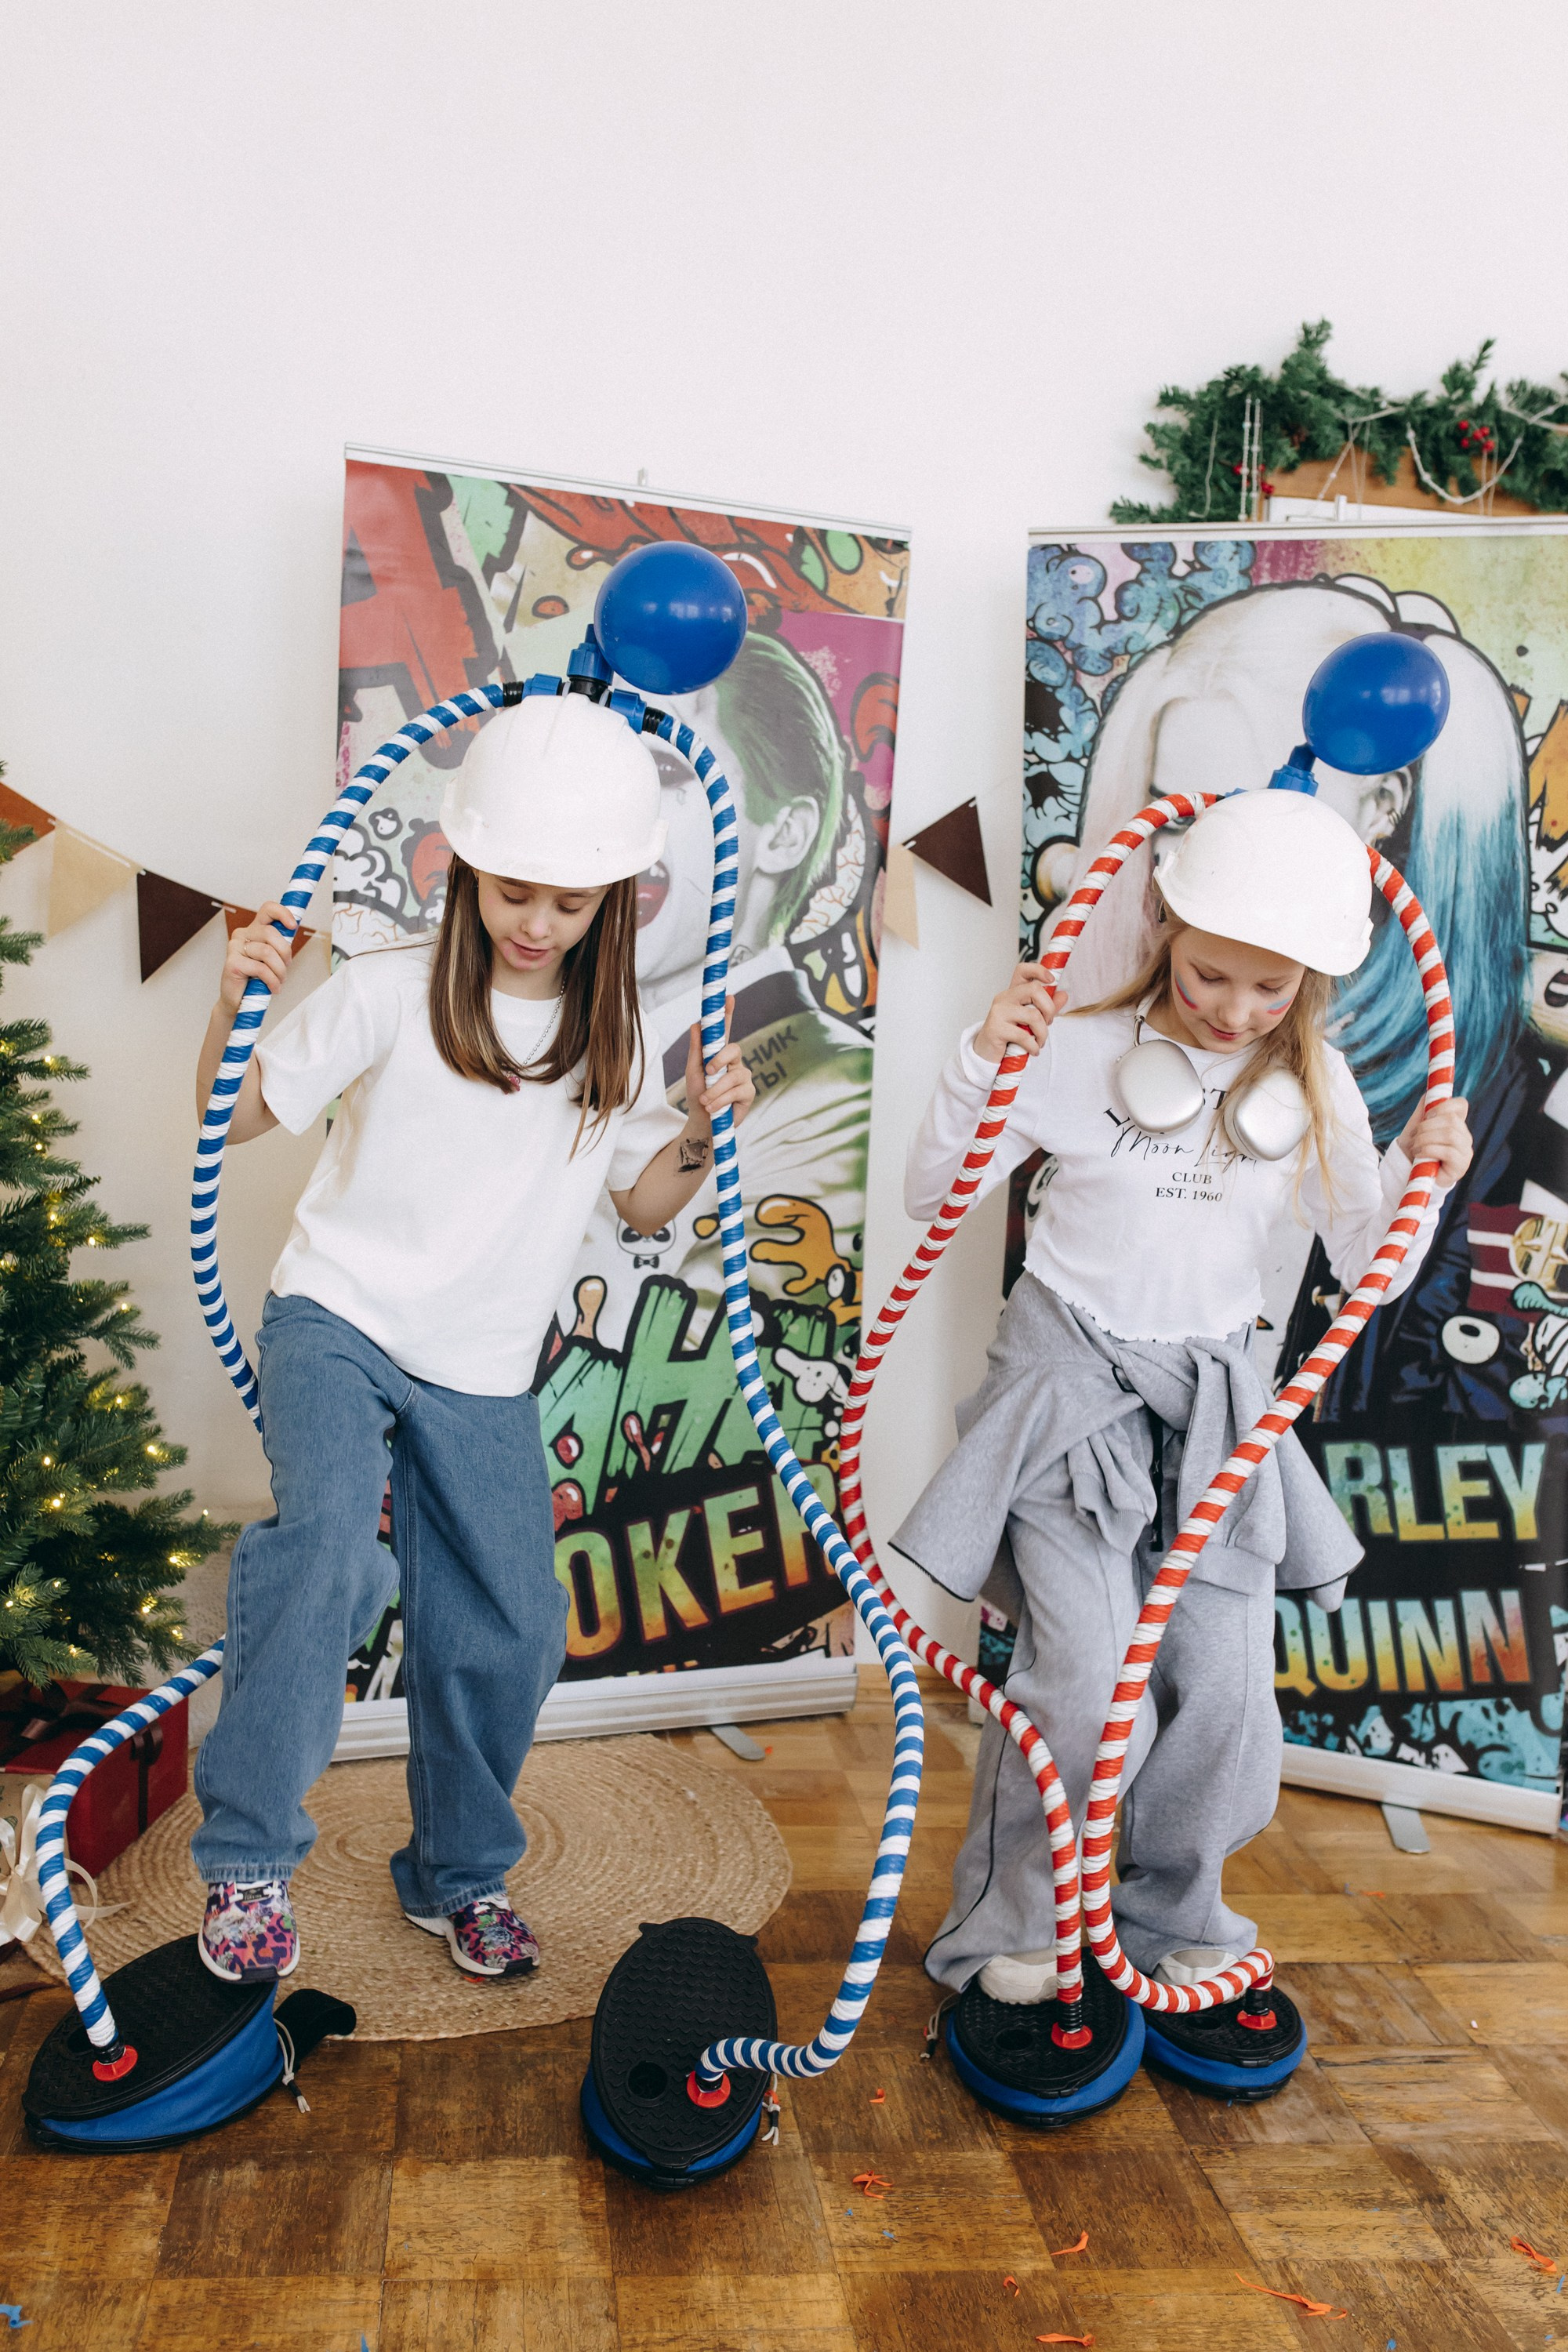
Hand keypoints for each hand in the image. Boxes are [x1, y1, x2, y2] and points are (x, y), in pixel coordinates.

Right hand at [220, 902, 297, 1014]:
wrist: (239, 1001)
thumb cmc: (258, 979)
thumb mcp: (273, 959)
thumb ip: (279, 945)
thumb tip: (292, 928)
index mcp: (253, 930)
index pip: (267, 910)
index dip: (283, 913)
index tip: (293, 926)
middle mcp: (242, 934)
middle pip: (271, 933)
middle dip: (285, 953)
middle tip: (285, 969)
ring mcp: (234, 947)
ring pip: (267, 952)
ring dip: (279, 971)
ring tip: (279, 982)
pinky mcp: (232, 963)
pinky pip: (261, 968)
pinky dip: (272, 980)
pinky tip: (273, 988)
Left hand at [685, 998, 755, 1132]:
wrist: (703, 1123)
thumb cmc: (697, 1096)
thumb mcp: (692, 1072)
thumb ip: (696, 1050)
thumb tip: (696, 1024)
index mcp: (719, 1054)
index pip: (725, 1030)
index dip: (728, 1013)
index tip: (728, 997)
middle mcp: (734, 1062)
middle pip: (734, 1049)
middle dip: (720, 1059)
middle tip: (707, 1072)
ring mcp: (743, 1077)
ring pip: (733, 1075)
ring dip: (715, 1089)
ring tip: (704, 1101)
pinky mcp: (748, 1093)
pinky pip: (736, 1091)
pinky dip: (721, 1100)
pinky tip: (712, 1108)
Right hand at [974, 962, 1065, 1062]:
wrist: (987, 1052)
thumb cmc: (1009, 1034)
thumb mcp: (1030, 1019)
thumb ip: (1046, 1007)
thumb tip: (1063, 995)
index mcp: (1013, 993)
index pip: (1023, 970)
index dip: (1039, 970)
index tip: (1051, 980)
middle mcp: (1005, 998)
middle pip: (1034, 989)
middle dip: (1049, 1009)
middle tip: (1048, 1023)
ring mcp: (999, 1012)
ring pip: (1033, 1015)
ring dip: (1043, 1032)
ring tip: (1039, 1041)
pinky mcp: (996, 1028)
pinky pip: (1023, 1035)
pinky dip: (1033, 1045)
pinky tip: (1033, 1050)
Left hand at [1397, 1095, 1471, 1188]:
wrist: (1409, 1172)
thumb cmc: (1415, 1147)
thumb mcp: (1417, 1125)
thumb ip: (1424, 1108)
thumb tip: (1430, 1092)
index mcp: (1456, 1123)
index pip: (1461, 1105)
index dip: (1444, 1106)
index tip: (1427, 1115)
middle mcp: (1464, 1136)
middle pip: (1452, 1120)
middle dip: (1427, 1126)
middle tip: (1415, 1136)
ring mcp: (1465, 1151)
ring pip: (1450, 1134)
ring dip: (1426, 1139)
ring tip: (1416, 1147)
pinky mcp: (1461, 1166)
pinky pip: (1448, 1152)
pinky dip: (1429, 1150)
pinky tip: (1420, 1155)